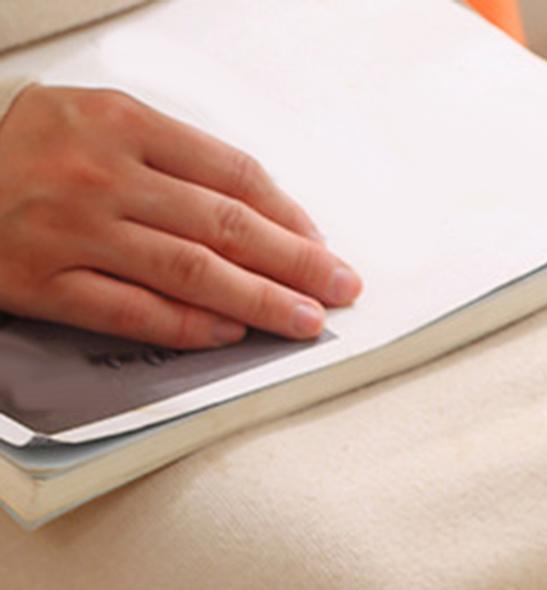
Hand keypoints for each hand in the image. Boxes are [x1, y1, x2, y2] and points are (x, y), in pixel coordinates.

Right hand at [0, 85, 359, 348]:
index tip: (322, 245)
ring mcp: (72, 231)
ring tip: (306, 320)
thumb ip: (164, 157)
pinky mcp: (45, 284)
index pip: (231, 174)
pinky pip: (136, 311)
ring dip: (261, 302)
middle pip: (225, 226)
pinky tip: (231, 334)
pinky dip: (191, 327)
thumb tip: (256, 212)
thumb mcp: (87, 123)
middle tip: (339, 287)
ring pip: (192, 272)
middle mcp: (98, 173)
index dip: (289, 215)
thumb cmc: (17, 157)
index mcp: (118, 122)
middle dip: (296, 263)